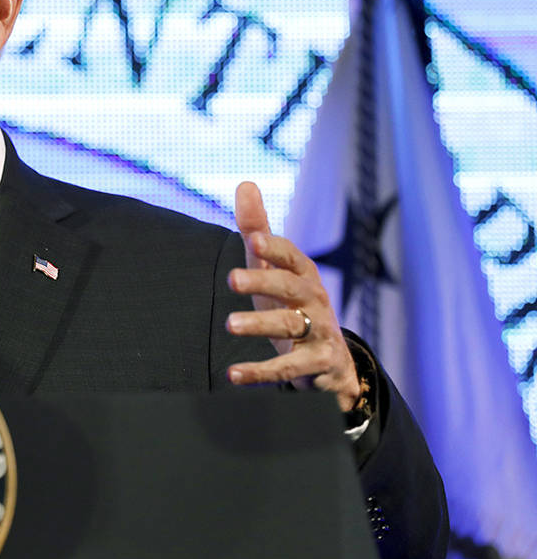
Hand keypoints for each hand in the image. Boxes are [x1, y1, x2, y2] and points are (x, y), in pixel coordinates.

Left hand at [224, 182, 359, 411]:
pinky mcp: (317, 364)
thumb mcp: (273, 269)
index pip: (291, 256)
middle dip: (263, 282)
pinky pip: (288, 368)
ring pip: (290, 326)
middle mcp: (315, 301)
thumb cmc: (292, 305)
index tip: (254, 239)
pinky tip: (233, 374)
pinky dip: (261, 372)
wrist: (329, 362)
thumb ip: (258, 231)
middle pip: (291, 288)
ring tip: (229, 325)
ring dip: (259, 325)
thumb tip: (245, 183)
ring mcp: (319, 333)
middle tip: (231, 279)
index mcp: (303, 274)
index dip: (275, 247)